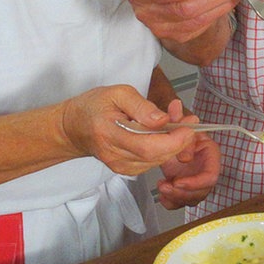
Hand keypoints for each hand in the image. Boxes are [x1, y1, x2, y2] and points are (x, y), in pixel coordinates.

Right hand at [59, 86, 194, 174]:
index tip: (189, 126)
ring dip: (173, 145)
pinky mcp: (124, 170)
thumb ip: (141, 106)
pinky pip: (151, 163)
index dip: (173, 140)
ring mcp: (119, 166)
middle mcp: (114, 155)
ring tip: (178, 125)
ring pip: (156, 161)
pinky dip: (164, 150)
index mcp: (109, 134)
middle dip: (179, 141)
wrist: (73, 127)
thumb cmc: (94, 106)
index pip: (147, 146)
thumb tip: (163, 120)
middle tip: (189, 122)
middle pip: (155, 156)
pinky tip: (166, 136)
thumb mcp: (117, 93)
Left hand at [158, 129, 219, 208]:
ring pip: (192, 198)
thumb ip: (180, 127)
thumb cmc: (179, 130)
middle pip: (202, 191)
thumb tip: (181, 134)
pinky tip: (163, 196)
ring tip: (162, 187)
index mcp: (210, 154)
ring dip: (176, 197)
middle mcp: (205, 169)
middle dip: (183, 193)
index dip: (195, 183)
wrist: (170, 135)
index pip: (210, 176)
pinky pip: (181, 201)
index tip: (178, 182)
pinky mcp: (185, 187)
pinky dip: (171, 202)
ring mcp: (196, 180)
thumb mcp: (179, 125)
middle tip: (166, 186)